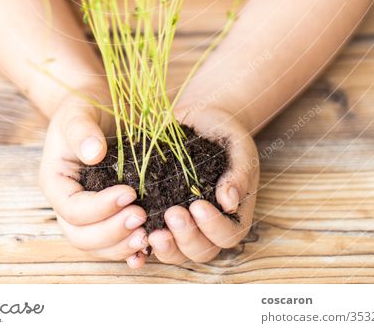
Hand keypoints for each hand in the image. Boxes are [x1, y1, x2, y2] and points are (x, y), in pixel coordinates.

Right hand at [39, 86, 149, 268]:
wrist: (96, 106)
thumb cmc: (84, 107)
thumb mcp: (78, 112)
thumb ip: (82, 130)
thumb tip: (93, 152)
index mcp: (56, 182)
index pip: (72, 209)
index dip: (100, 207)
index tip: (130, 193)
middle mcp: (68, 203)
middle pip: (82, 236)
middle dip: (111, 233)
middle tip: (141, 217)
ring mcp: (88, 213)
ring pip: (97, 246)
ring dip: (121, 245)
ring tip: (148, 235)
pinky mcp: (108, 214)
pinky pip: (113, 242)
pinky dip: (129, 250)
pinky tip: (147, 249)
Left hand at [147, 105, 258, 264]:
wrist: (202, 122)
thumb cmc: (226, 136)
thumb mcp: (238, 150)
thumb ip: (238, 175)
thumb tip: (229, 202)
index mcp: (233, 216)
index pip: (227, 235)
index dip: (212, 226)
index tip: (197, 205)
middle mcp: (208, 228)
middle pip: (201, 250)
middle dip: (186, 237)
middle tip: (172, 213)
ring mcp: (184, 226)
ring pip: (176, 252)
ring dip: (165, 246)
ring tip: (152, 231)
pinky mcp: (160, 218)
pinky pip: (153, 239)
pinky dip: (143, 244)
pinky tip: (135, 235)